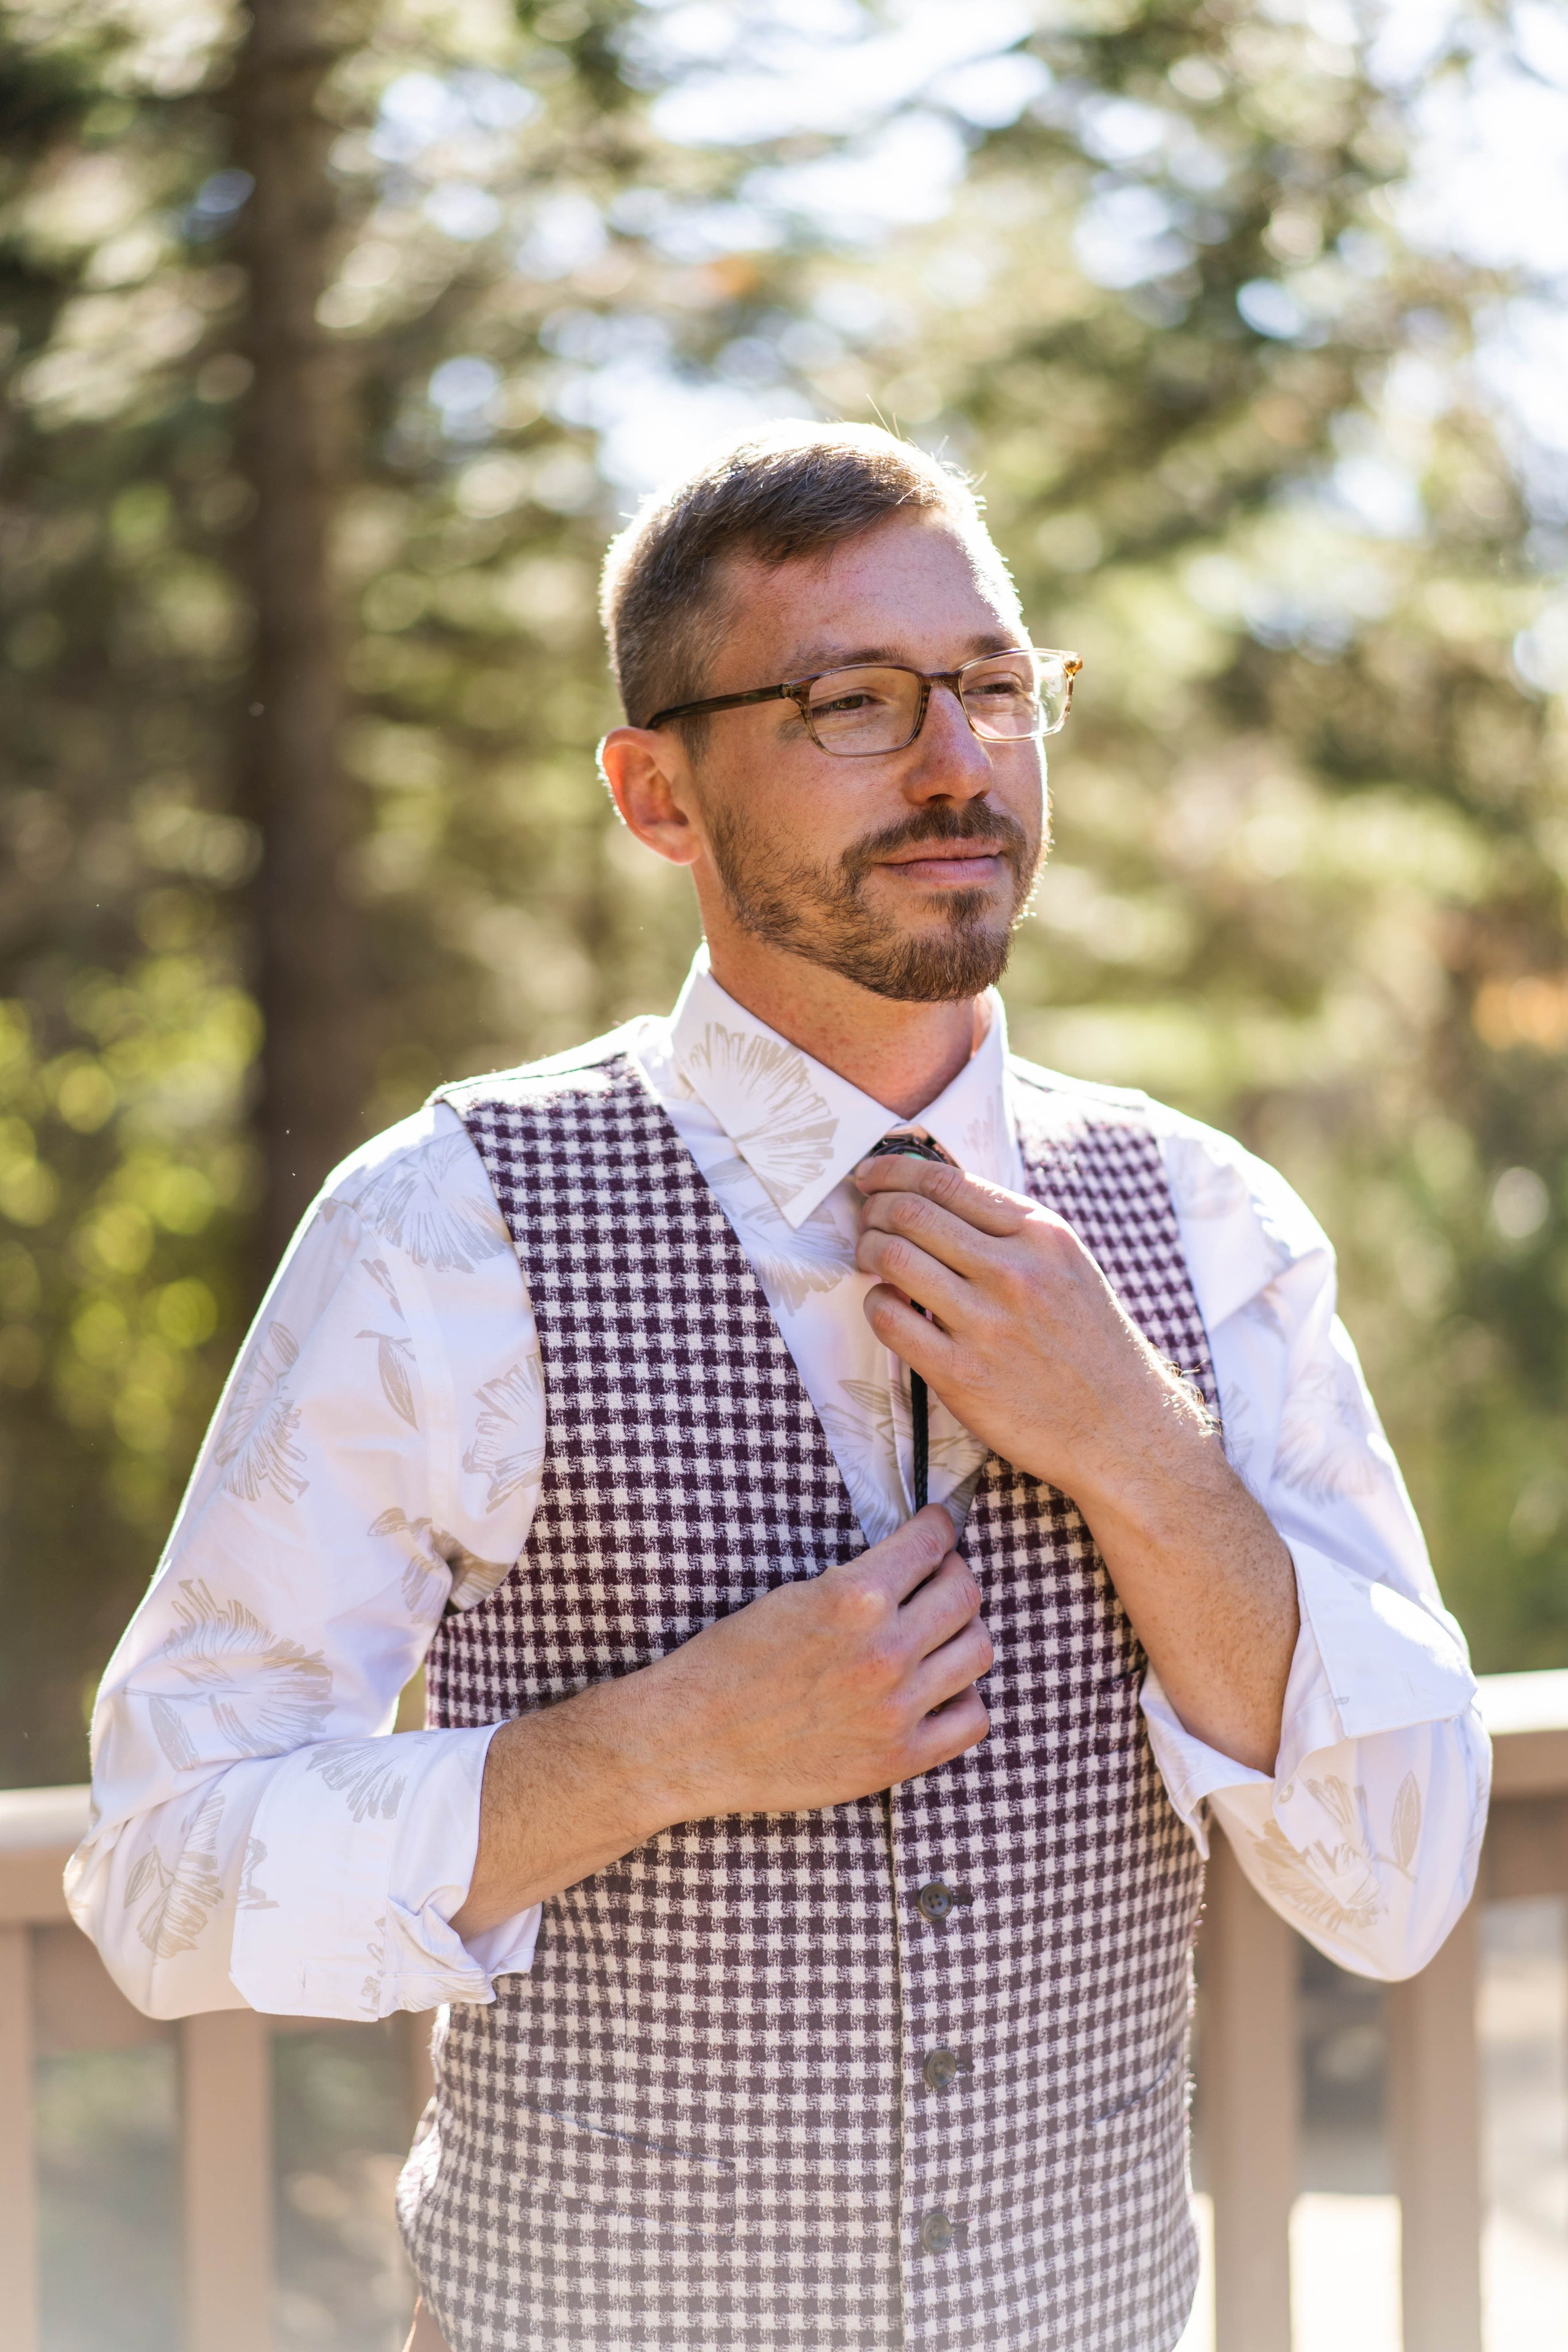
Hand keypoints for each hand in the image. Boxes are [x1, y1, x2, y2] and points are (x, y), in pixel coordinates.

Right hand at [648, 1502, 991, 1820]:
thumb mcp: (792, 1597)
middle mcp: (886, 1651)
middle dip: (954, 1575)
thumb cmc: (729, 1663)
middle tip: (940, 1577)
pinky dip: (964, 1698)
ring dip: (963, 1633)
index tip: (939, 1527)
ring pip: (977, 1652)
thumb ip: (857, 1583)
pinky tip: (940, 1689)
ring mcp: (897, 1709)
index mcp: (855, 1598)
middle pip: (965, 1594)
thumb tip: (909, 1566)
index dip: (939, 1528)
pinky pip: (972, 1720)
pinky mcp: (898, 1758)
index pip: (931, 1544)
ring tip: (942, 1632)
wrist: (692, 1741)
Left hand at [853, 1154, 1212, 1513]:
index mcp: (1040, 1235)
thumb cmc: (1088, 1343)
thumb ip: (1008, 1229)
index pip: (944, 1180)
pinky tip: (888, 1307)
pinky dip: (876, 1304)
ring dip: (867, 1251)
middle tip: (866, 1223)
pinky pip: (889, 1319)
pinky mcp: (961, 1374)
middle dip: (873, 1210)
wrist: (1120, 1427)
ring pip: (892, 1257)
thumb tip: (933, 1194)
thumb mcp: (1065, 1265)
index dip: (892, 1171)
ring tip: (870, 1260)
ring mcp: (987, 1324)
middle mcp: (1014, 1272)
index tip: (870, 1176)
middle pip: (909, 1212)